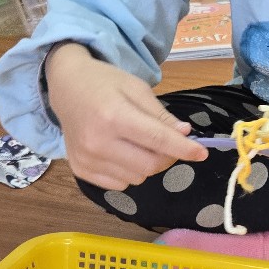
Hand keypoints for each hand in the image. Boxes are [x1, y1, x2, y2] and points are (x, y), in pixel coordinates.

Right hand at [44, 43, 207, 187]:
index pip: (158, 140)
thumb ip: (161, 115)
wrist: (65, 87)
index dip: (184, 149)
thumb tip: (184, 134)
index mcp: (113, 116)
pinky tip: (120, 152)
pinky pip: (120, 184)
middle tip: (168, 143)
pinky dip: (129, 172)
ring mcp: (86, 159)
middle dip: (168, 157)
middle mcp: (97, 142)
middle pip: (150, 165)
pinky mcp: (80, 170)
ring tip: (137, 143)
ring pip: (137, 178)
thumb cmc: (105, 83)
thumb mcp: (137, 89)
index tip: (202, 153)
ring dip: (147, 165)